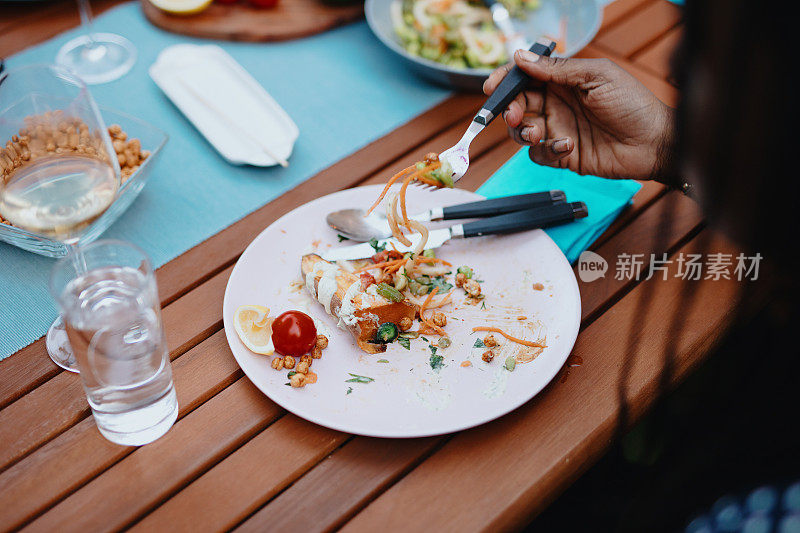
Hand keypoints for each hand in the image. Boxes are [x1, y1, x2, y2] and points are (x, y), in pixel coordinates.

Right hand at [484, 51, 673, 179]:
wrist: (653, 142)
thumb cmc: (633, 104)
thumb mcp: (597, 76)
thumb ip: (558, 69)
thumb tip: (522, 57)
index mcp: (563, 81)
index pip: (526, 77)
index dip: (506, 80)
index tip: (492, 87)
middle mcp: (557, 104)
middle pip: (518, 105)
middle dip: (511, 110)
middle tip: (515, 115)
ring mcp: (558, 129)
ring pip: (522, 131)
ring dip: (523, 132)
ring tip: (539, 133)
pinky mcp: (563, 154)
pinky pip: (539, 155)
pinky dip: (547, 151)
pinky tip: (568, 145)